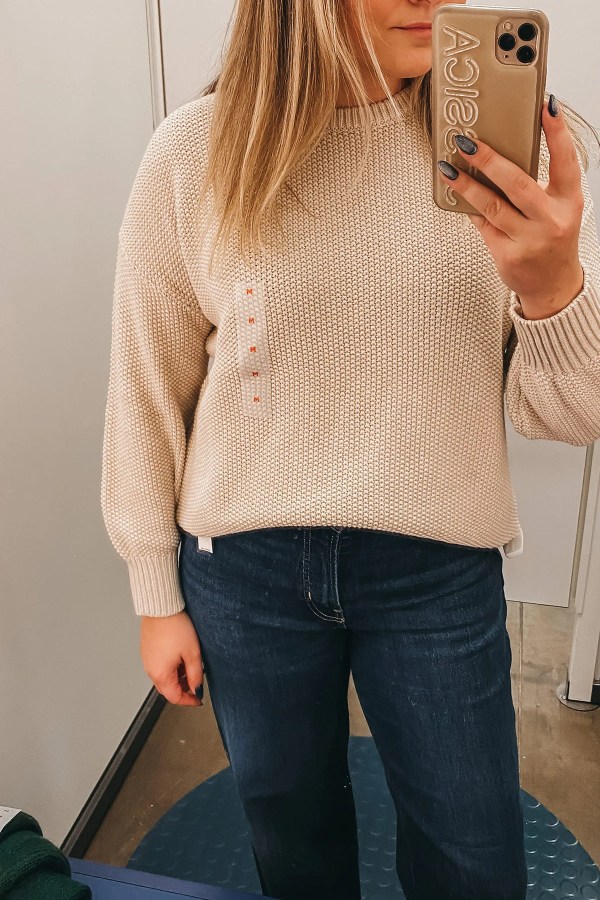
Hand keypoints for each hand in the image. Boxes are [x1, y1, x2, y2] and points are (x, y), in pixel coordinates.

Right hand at [140, 610, 204, 706]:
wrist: (161, 607)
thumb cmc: (175, 627)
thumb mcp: (192, 653)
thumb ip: (195, 675)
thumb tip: (196, 688)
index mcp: (161, 674)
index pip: (175, 697)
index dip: (189, 701)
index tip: (198, 700)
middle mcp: (150, 669)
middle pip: (167, 689)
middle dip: (182, 689)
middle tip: (196, 683)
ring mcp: (147, 659)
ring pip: (163, 677)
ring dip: (177, 677)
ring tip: (189, 665)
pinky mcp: (147, 650)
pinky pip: (158, 665)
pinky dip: (170, 667)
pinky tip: (180, 656)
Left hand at [437, 96, 584, 320]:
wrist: (553, 287)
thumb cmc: (553, 240)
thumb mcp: (559, 209)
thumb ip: (541, 184)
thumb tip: (503, 151)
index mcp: (569, 201)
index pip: (566, 161)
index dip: (557, 132)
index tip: (545, 107)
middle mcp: (551, 220)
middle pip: (517, 183)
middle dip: (489, 160)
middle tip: (466, 141)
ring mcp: (529, 240)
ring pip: (492, 205)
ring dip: (466, 185)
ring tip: (448, 168)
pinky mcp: (508, 255)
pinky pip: (483, 225)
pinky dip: (469, 208)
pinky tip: (455, 194)